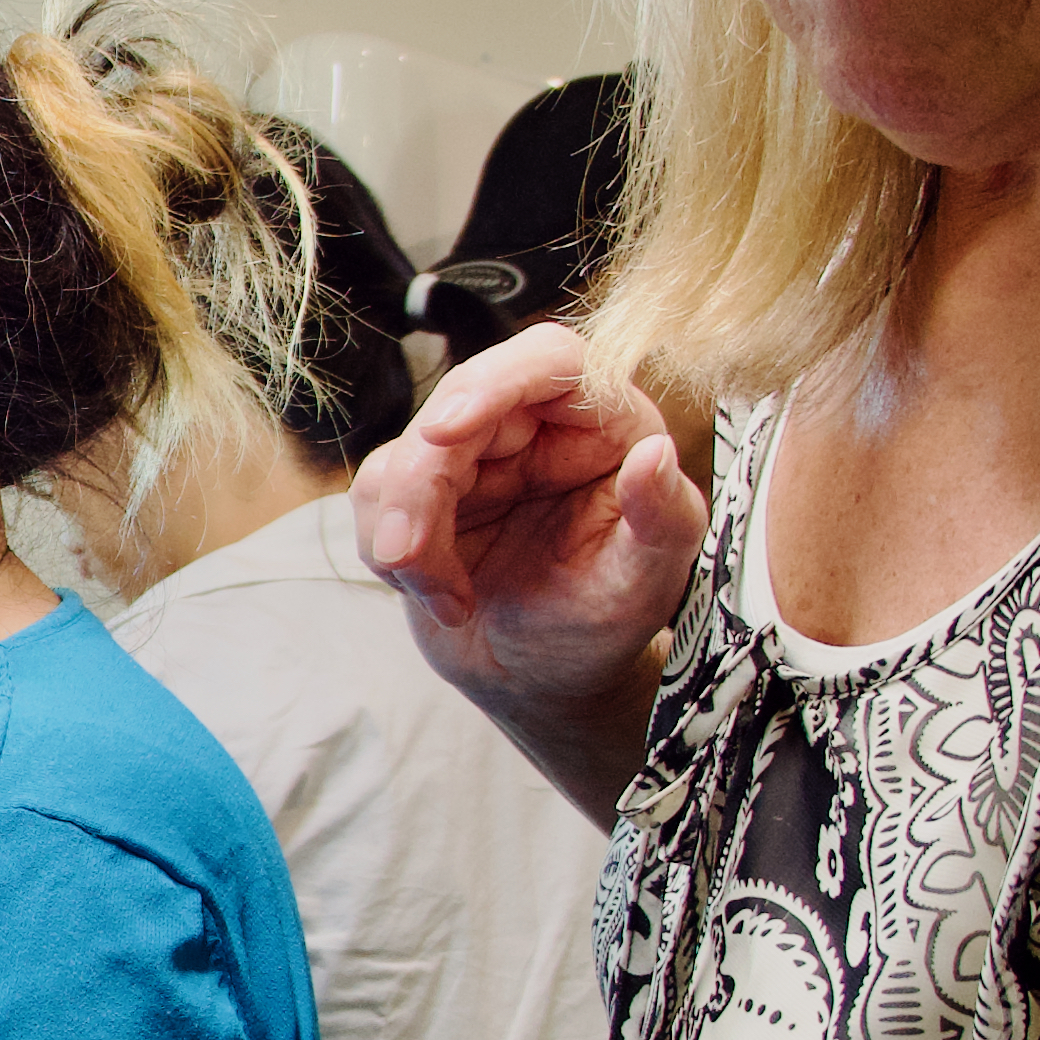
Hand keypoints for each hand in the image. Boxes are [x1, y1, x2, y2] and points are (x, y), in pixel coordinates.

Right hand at [348, 325, 703, 798]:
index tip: (444, 431)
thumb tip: (656, 455)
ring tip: (445, 599)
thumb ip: (663, 517)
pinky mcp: (423, 491)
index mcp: (602, 424)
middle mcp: (534, 427)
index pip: (548, 361)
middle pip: (454, 407)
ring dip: (402, 530)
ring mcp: (473, 457)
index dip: (492, 381)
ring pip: (403, 455)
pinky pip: (377, 498)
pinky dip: (395, 556)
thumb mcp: (648, 580)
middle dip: (420, 484)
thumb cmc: (606, 623)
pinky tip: (442, 599)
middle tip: (408, 556)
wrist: (547, 679)